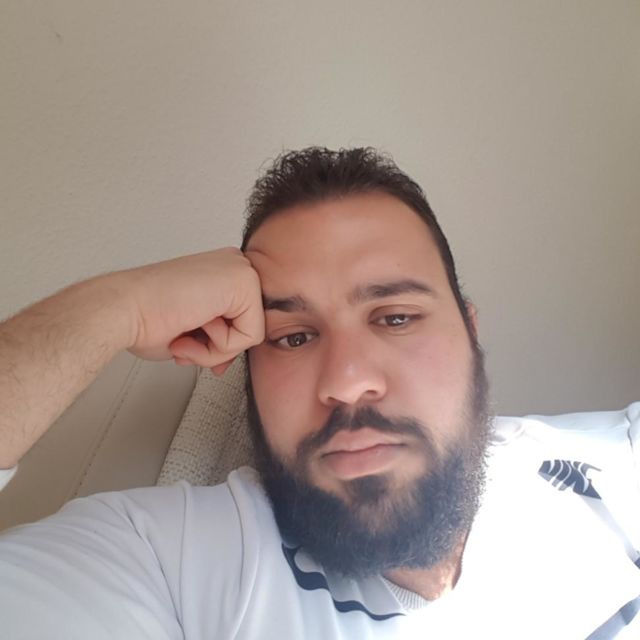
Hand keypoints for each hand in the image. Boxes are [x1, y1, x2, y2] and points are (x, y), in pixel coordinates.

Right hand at [120, 248, 263, 370]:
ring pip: (250, 335)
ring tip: (185, 336)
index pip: (243, 322)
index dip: (220, 347)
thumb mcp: (193, 331)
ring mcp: (240, 269)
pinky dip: (220, 346)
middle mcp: (232, 265)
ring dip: (214, 350)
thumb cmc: (144, 318)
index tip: (195, 350)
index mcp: (221, 272)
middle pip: (249, 329)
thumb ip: (218, 338)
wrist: (122, 309)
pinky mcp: (244, 281)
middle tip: (185, 344)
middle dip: (217, 350)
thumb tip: (228, 358)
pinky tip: (192, 327)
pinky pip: (251, 336)